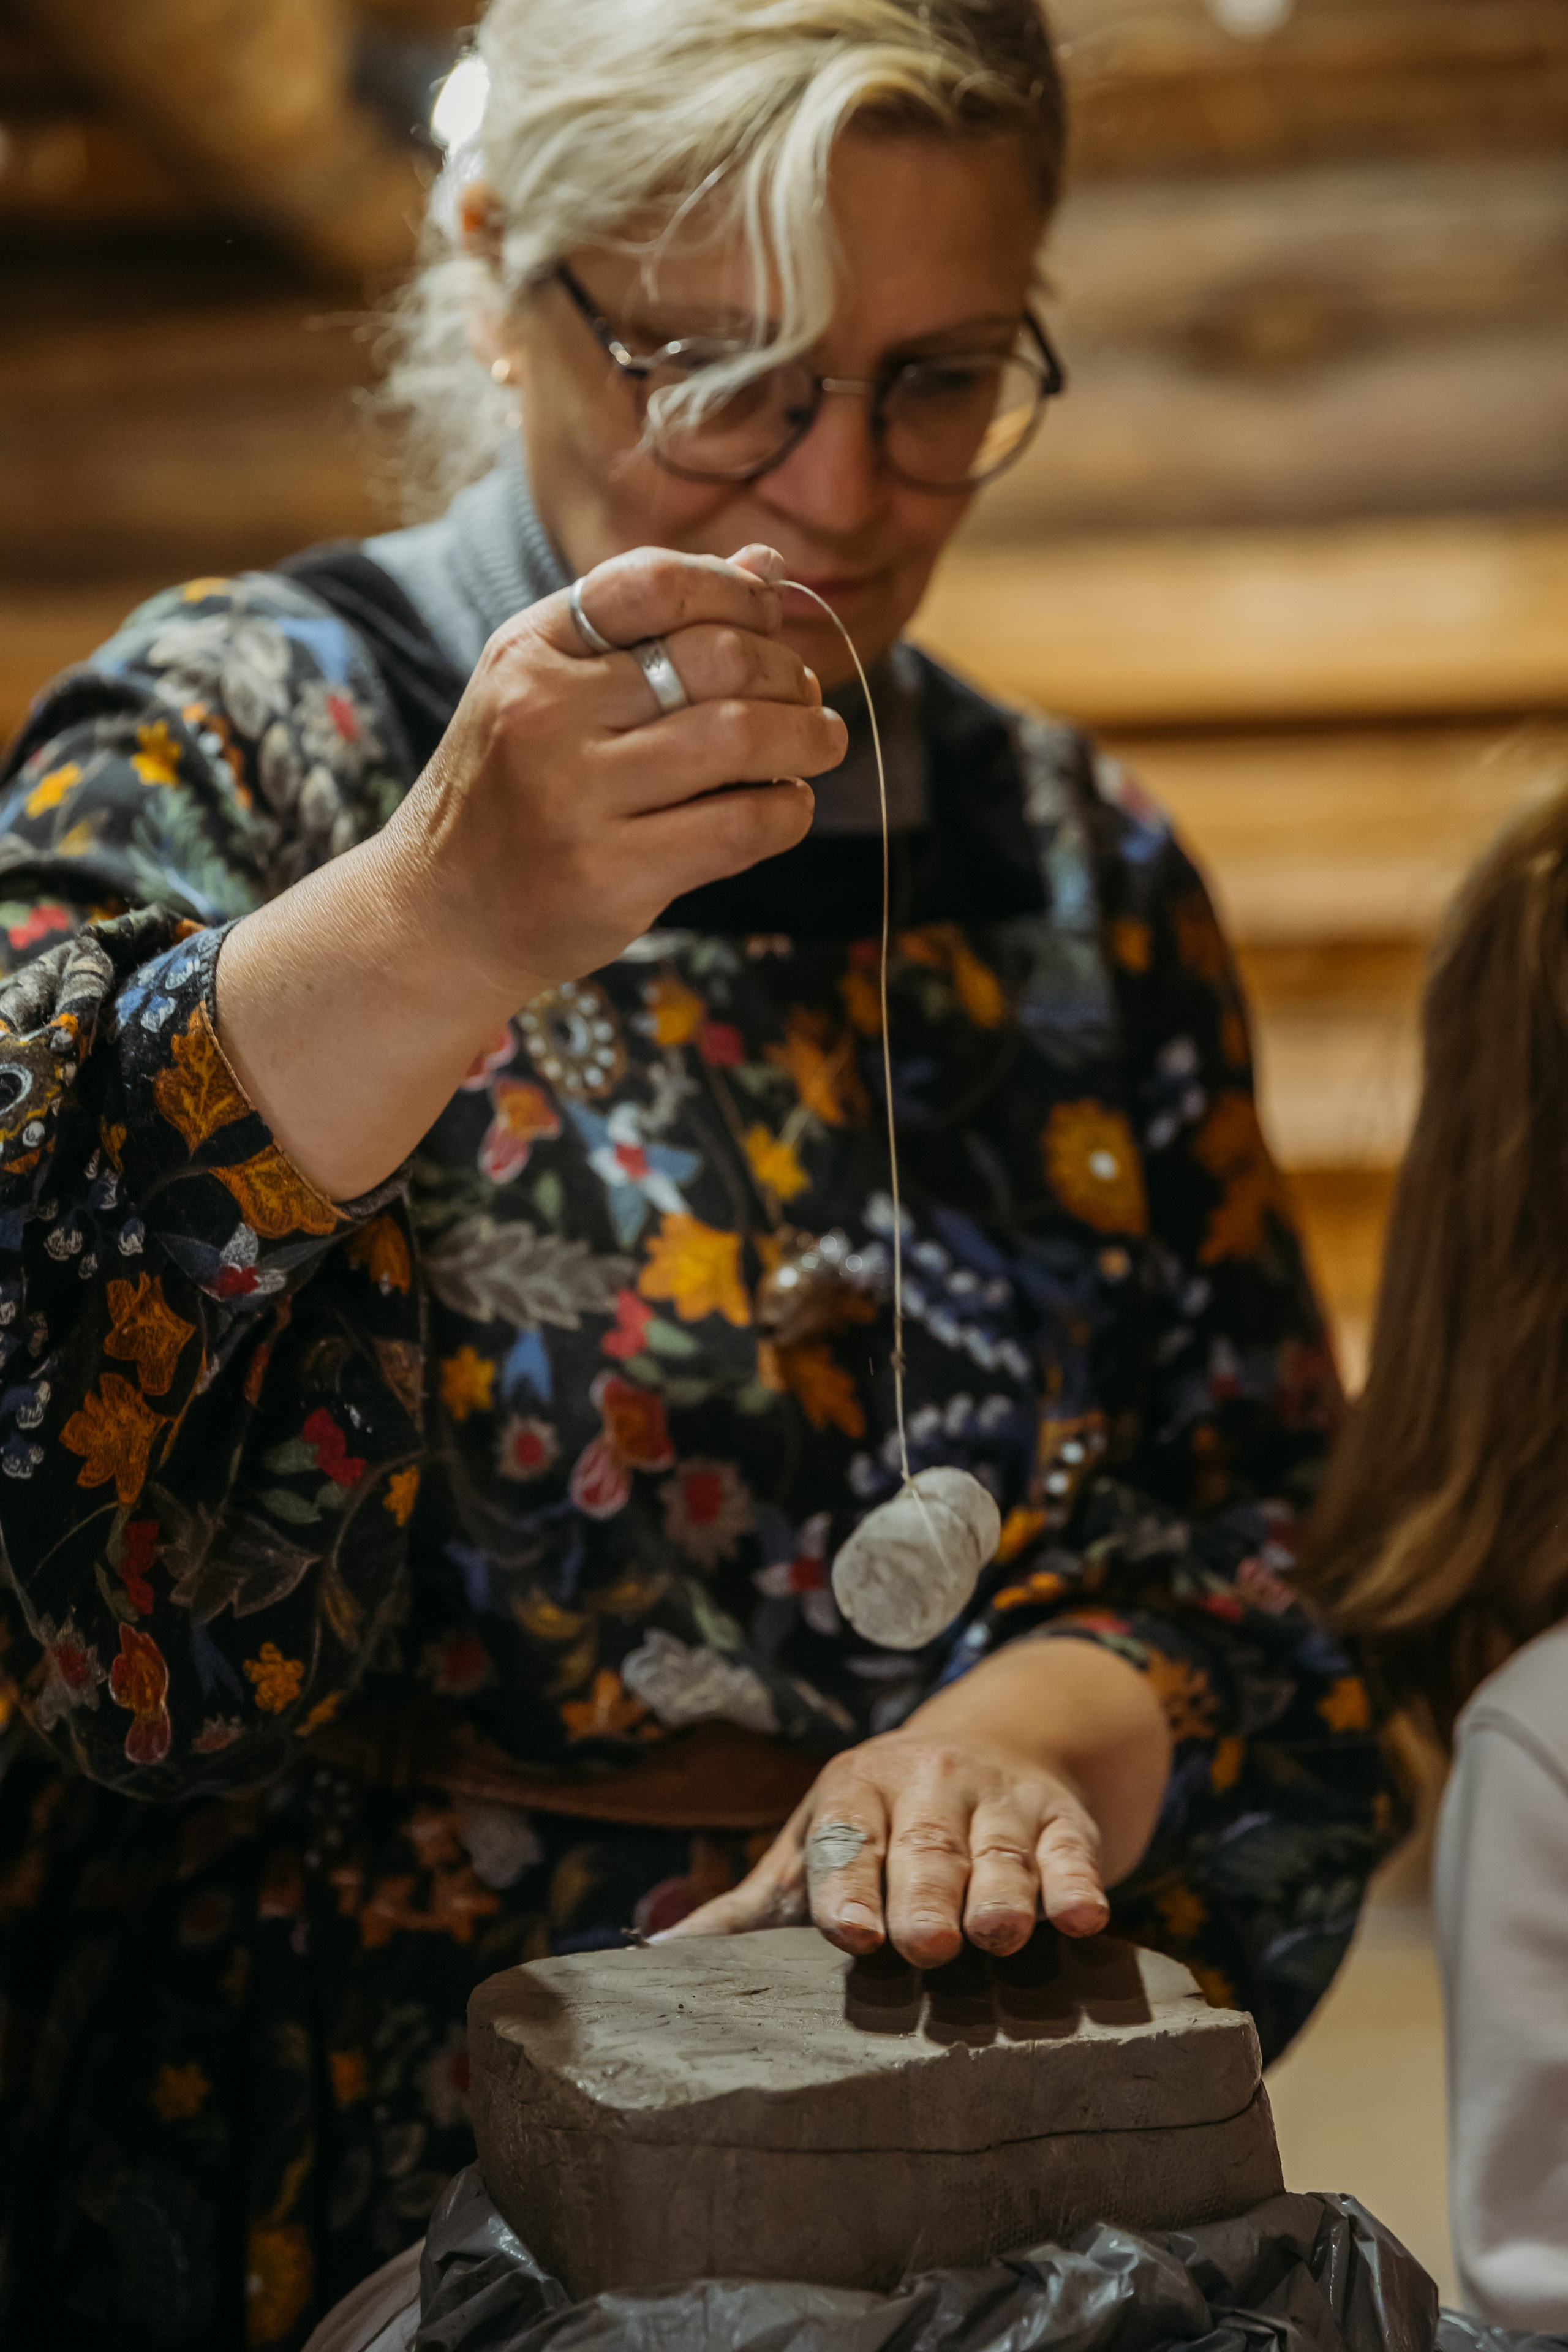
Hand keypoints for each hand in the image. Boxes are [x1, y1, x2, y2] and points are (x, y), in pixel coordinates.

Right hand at [386, 542, 845, 1005]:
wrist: (442, 912)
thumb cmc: (514, 792)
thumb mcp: (552, 689)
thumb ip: (653, 628)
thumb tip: (769, 564)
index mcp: (530, 650)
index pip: (656, 581)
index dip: (737, 591)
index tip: (769, 618)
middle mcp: (545, 714)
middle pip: (716, 657)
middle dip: (786, 672)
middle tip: (805, 697)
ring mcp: (575, 796)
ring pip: (738, 737)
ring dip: (807, 736)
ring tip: (821, 743)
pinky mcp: (611, 873)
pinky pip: (739, 825)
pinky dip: (789, 810)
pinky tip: (788, 806)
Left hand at [659, 1730, 1108, 1968]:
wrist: (988, 1746)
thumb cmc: (879, 1825)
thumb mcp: (813, 1845)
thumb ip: (749, 1908)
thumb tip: (658, 1960)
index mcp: (855, 1790)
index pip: (846, 1836)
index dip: (847, 1884)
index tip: (847, 1934)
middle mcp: (928, 1783)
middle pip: (923, 1847)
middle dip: (922, 1895)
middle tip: (923, 1944)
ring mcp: (998, 1799)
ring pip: (998, 1852)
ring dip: (1000, 1894)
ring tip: (995, 1935)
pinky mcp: (1060, 1821)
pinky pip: (1071, 1853)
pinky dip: (1078, 1883)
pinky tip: (1082, 1915)